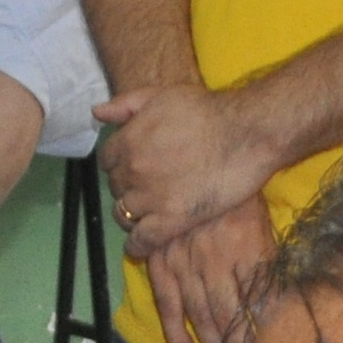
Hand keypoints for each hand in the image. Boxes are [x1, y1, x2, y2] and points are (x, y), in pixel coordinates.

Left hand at [92, 84, 277, 256]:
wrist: (246, 133)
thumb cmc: (208, 110)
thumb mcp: (161, 95)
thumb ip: (126, 104)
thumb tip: (96, 113)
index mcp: (129, 141)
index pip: (107, 161)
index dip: (118, 164)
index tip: (132, 167)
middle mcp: (133, 171)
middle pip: (116, 187)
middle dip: (126, 187)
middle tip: (146, 188)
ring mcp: (151, 197)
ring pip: (124, 214)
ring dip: (131, 215)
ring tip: (145, 215)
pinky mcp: (172, 220)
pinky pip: (143, 241)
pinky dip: (137, 246)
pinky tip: (140, 247)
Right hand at [143, 201, 277, 342]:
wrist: (201, 157)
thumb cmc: (241, 194)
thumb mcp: (265, 224)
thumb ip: (270, 262)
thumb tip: (282, 304)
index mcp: (247, 251)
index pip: (258, 305)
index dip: (265, 337)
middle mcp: (215, 261)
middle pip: (230, 316)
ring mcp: (184, 262)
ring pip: (201, 315)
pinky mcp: (161, 260)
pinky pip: (168, 302)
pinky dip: (176, 331)